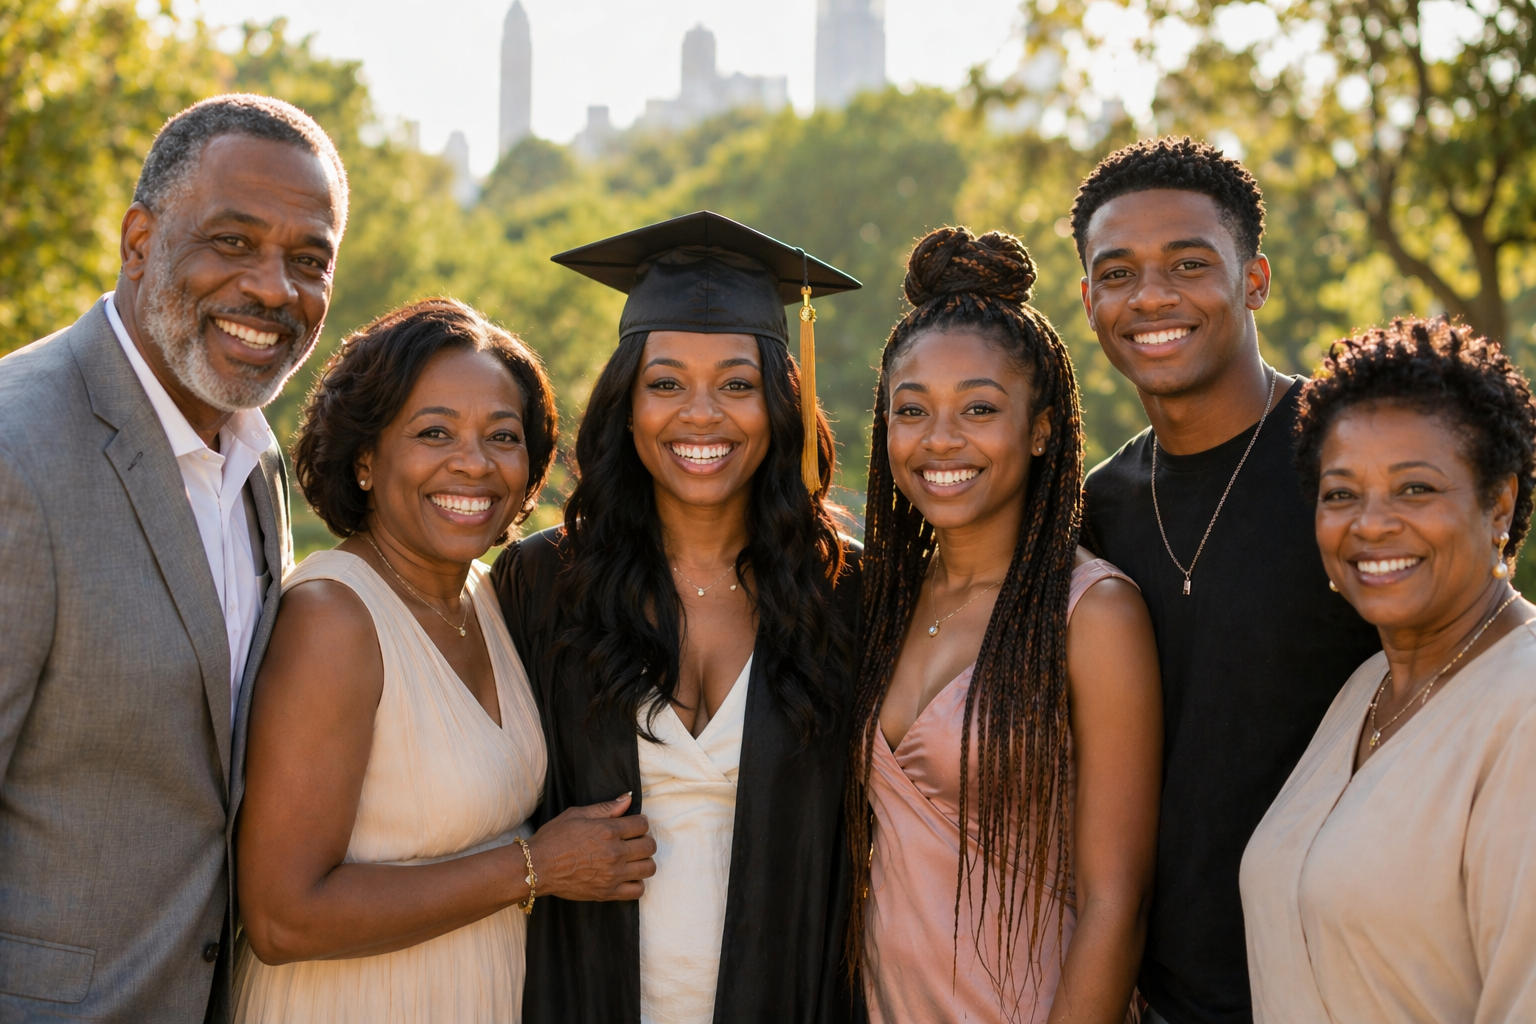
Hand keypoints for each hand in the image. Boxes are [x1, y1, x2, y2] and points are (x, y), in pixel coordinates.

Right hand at [527, 793, 655, 901]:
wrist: (538, 867)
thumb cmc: (554, 838)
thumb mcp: (577, 814)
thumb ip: (606, 808)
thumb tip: (627, 798)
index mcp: (608, 831)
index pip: (642, 824)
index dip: (640, 822)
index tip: (634, 825)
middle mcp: (615, 853)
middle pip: (649, 846)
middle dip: (645, 840)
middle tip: (634, 841)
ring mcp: (613, 875)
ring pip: (648, 868)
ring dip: (644, 861)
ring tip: (633, 859)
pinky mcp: (608, 893)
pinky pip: (637, 891)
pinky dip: (637, 883)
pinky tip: (628, 877)